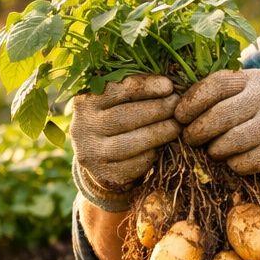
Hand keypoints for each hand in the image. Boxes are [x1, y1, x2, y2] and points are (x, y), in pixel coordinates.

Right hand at [70, 74, 179, 209]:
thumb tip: (168, 85)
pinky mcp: (104, 174)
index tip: (169, 86)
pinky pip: (135, 163)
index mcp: (84, 102)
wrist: (97, 159)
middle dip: (157, 109)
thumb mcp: (114, 103)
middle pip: (125, 116)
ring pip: (132, 142)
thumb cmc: (114, 122)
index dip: (146, 87)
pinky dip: (152, 154)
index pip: (118, 90)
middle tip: (177, 106)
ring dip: (160, 132)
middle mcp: (82, 127)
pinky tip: (163, 146)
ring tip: (177, 126)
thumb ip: (133, 93)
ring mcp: (91, 153)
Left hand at [175, 69, 259, 190]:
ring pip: (235, 141)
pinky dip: (236, 165)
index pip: (214, 85)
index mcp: (252, 78)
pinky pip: (251, 161)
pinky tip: (233, 163)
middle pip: (221, 115)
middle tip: (190, 140)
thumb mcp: (248, 92)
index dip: (191, 102)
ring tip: (213, 152)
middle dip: (198, 132)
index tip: (179, 117)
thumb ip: (220, 94)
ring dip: (216, 151)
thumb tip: (173, 103)